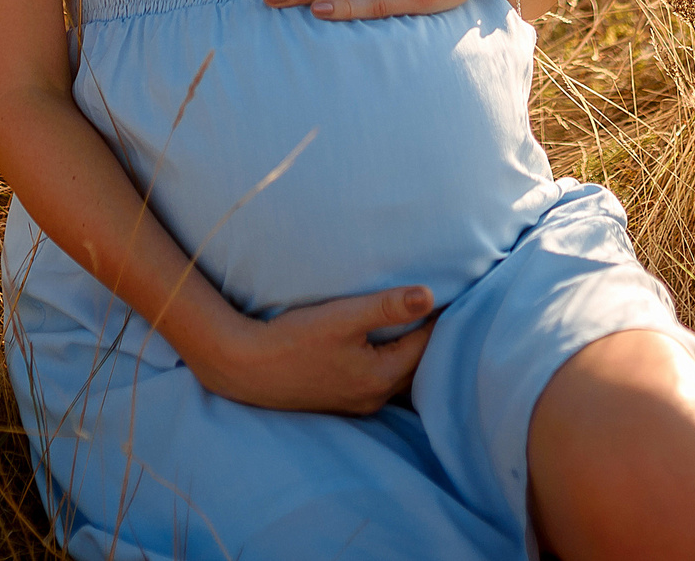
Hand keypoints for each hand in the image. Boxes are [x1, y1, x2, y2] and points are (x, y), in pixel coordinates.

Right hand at [190, 284, 437, 413]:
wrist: (245, 367)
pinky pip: (378, 379)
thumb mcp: (343, 317)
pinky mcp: (339, 399)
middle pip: (416, 365)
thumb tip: (430, 296)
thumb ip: (387, 307)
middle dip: (427, 337)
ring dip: (407, 351)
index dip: (437, 317)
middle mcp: (374, 396)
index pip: (426, 344)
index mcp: (381, 377)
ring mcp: (356, 402)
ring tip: (414, 322)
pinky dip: (388, 361)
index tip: (449, 292)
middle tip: (439, 306)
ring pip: (397, 374)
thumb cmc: (293, 339)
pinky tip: (381, 344)